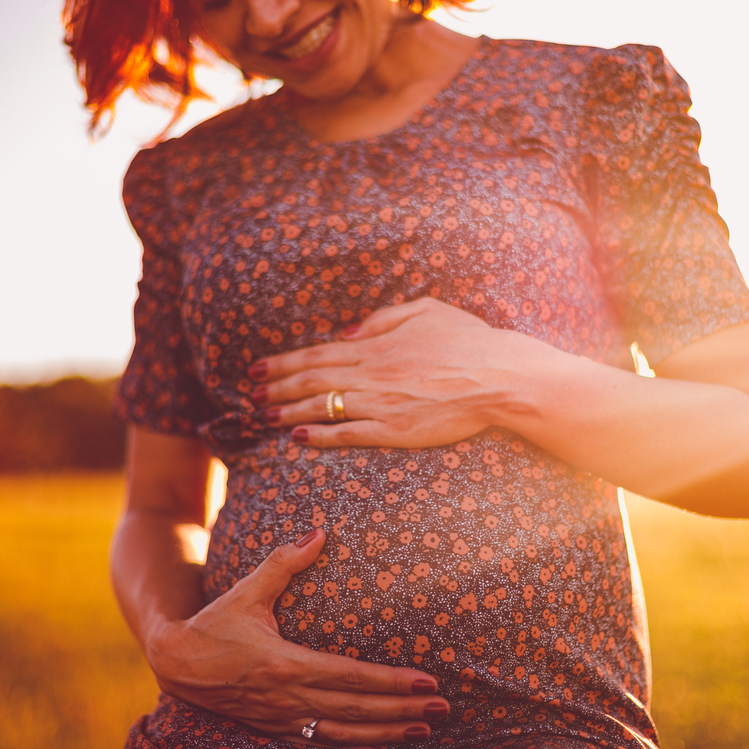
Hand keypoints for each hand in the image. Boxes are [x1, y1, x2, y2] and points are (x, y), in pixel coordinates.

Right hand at [145, 529, 449, 746]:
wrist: (176, 663)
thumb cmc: (215, 623)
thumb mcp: (248, 591)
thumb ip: (284, 563)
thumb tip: (319, 531)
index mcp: (286, 664)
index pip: (351, 677)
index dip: (391, 682)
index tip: (426, 680)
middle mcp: (288, 698)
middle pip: (357, 709)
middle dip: (403, 709)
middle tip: (443, 706)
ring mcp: (282, 718)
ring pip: (345, 732)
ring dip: (387, 731)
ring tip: (425, 726)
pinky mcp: (276, 728)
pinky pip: (323, 741)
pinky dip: (355, 742)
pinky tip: (381, 739)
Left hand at [253, 298, 519, 448]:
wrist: (499, 376)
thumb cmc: (470, 340)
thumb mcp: (427, 310)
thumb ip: (384, 319)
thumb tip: (348, 331)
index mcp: (377, 345)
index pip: (319, 353)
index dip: (285, 361)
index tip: (259, 367)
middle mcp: (371, 373)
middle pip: (312, 379)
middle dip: (276, 386)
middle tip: (250, 393)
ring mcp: (380, 402)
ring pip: (321, 406)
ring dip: (287, 411)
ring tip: (262, 416)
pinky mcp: (394, 429)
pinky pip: (347, 433)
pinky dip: (318, 435)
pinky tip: (297, 438)